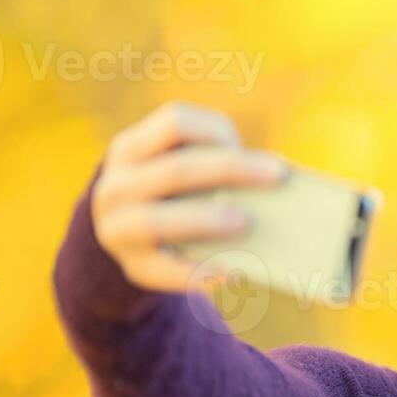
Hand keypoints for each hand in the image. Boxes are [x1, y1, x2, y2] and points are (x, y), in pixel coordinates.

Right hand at [91, 101, 289, 293]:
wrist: (132, 240)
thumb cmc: (176, 195)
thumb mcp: (181, 170)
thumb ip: (217, 166)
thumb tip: (279, 178)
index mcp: (131, 149)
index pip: (174, 124)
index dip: (212, 131)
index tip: (244, 144)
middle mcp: (116, 185)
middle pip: (175, 170)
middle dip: (229, 170)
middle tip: (277, 177)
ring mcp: (117, 228)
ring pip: (157, 220)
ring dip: (205, 220)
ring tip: (246, 222)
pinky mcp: (133, 267)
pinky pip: (163, 270)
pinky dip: (197, 271)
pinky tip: (231, 272)